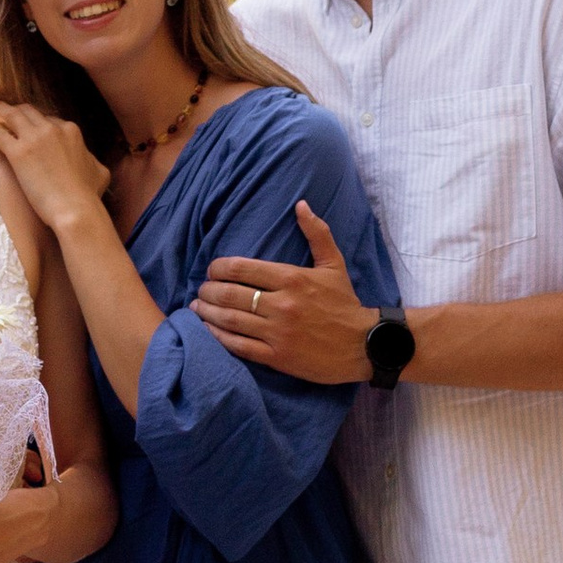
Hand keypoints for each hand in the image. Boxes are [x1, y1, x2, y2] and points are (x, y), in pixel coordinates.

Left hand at [0, 99, 111, 229]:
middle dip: (17, 109)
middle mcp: (52, 129)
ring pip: (13, 115)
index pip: (50, 120)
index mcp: (71, 131)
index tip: (29, 124)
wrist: (75, 209)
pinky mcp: (18, 153)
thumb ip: (91, 160)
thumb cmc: (87, 195)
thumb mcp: (99, 171)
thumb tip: (90, 160)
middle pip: (30, 112)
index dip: (38, 122)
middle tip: (6, 110)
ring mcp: (34, 139)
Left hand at [195, 203, 378, 382]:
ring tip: (198, 306)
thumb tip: (301, 205)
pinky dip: (219, 337)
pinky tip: (209, 330)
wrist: (364, 345)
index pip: (242, 268)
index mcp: (292, 278)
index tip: (212, 270)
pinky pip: (239, 346)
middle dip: (208, 289)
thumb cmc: (345, 304)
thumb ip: (316, 233)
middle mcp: (282, 304)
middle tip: (202, 289)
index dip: (218, 268)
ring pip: (230, 320)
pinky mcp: (278, 357)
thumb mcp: (334, 264)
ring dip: (207, 312)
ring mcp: (278, 333)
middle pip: (230, 294)